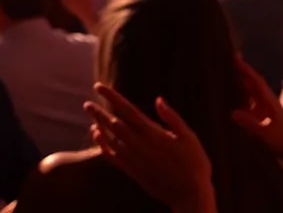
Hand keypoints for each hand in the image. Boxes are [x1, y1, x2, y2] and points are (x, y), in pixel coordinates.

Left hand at [84, 83, 215, 212]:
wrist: (190, 196)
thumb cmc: (194, 164)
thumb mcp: (189, 137)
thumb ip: (172, 118)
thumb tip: (158, 99)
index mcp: (154, 134)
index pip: (128, 110)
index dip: (112, 97)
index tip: (99, 87)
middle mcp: (140, 145)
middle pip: (114, 124)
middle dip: (100, 112)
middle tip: (87, 103)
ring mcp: (135, 160)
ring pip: (111, 139)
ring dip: (99, 126)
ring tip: (91, 116)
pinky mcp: (133, 172)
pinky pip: (113, 157)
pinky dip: (103, 146)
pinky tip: (97, 137)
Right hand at [230, 56, 282, 175]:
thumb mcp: (266, 133)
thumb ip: (250, 123)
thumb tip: (232, 113)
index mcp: (270, 101)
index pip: (257, 81)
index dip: (246, 69)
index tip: (235, 58)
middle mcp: (267, 102)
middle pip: (253, 84)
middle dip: (242, 72)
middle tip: (227, 62)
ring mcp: (265, 109)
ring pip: (251, 93)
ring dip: (240, 84)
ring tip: (226, 76)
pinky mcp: (262, 117)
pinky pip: (249, 103)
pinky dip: (241, 98)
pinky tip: (231, 98)